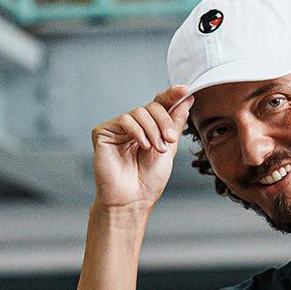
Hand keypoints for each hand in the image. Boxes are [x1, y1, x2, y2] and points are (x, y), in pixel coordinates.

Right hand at [90, 85, 195, 210]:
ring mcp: (118, 128)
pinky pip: (125, 120)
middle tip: (169, 140)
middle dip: (164, 122)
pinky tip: (143, 146)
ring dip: (152, 130)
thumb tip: (187, 99)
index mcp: (148, 128)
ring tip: (155, 149)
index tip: (184, 90)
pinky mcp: (104, 132)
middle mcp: (133, 125)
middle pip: (151, 107)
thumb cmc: (149, 181)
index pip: (159, 105)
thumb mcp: (169, 149)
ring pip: (139, 112)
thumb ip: (175, 124)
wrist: (132, 199)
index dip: (171, 95)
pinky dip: (138, 131)